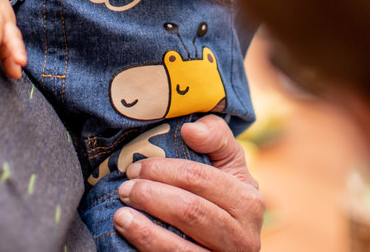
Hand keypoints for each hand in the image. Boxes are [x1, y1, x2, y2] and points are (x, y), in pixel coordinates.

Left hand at [113, 115, 262, 250]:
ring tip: (121, 214)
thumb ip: (215, 136)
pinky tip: (131, 235)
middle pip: (190, 211)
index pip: (200, 179)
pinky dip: (148, 248)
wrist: (229, 240)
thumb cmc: (222, 194)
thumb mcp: (228, 162)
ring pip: (180, 248)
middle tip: (125, 189)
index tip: (136, 168)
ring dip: (145, 230)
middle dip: (151, 197)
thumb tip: (190, 129)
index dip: (163, 170)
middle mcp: (243, 237)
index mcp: (248, 201)